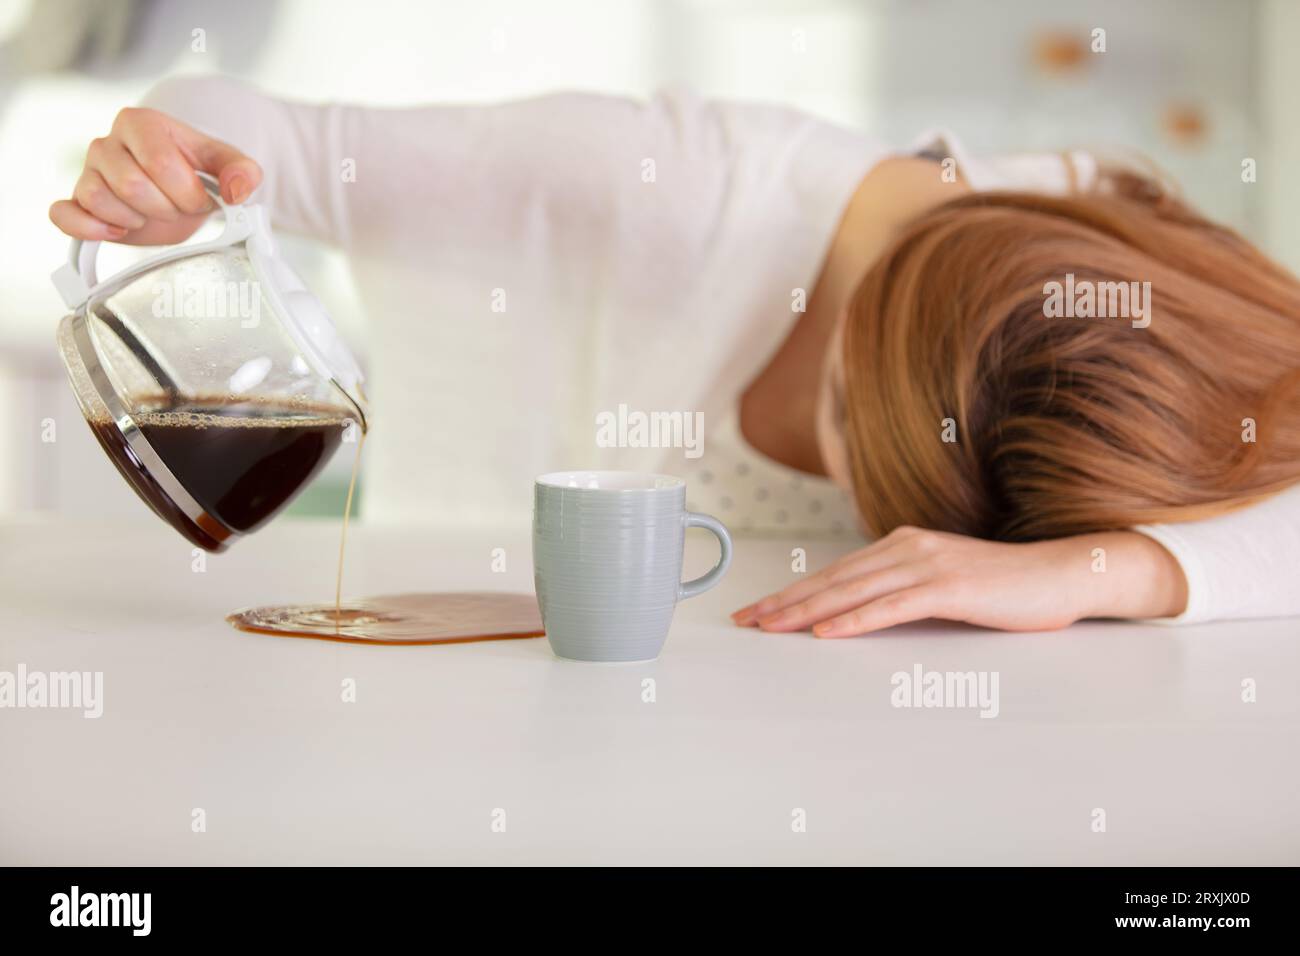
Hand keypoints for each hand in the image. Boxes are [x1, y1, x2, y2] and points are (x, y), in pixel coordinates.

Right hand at [49, 107, 261, 245]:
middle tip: (178, 208)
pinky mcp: (79, 201)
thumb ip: (242, 171)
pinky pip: (64, 214)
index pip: (161, 164)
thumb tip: (238, 191)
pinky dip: (88, 228)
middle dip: (167, 208)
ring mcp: (89, 172)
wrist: (176, 184)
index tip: (202, 199)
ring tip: (153, 214)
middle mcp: (107, 143)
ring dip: (137, 219)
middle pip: (132, 186)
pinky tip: (117, 231)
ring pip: (101, 201)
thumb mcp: (225, 165)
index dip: (188, 193)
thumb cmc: (195, 171)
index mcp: (141, 123)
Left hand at [731, 526, 1187, 636]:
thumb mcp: (942, 583)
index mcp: (902, 544)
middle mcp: (907, 546)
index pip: (836, 573)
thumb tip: (859, 611)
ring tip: (772, 628)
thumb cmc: (1003, 587)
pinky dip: (856, 620)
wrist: (1061, 574)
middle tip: (746, 621)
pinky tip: (828, 633)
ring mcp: (928, 563)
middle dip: (785, 602)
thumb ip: (902, 589)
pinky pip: (892, 606)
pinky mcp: (949, 586)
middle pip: (833, 580)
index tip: (758, 611)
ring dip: (807, 612)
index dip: (793, 593)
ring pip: (853, 591)